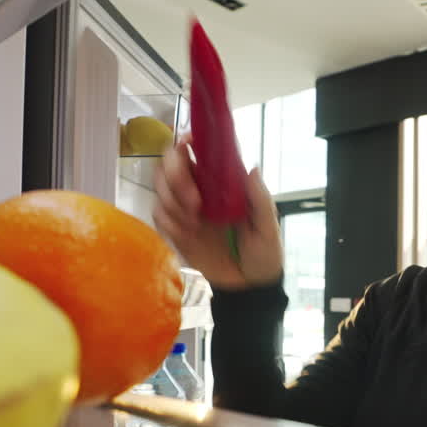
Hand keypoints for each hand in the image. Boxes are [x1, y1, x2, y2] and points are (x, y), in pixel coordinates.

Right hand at [153, 134, 282, 290]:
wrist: (248, 287)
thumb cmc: (263, 252)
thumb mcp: (268, 228)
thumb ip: (260, 200)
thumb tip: (252, 168)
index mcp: (224, 179)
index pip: (200, 147)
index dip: (187, 140)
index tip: (187, 146)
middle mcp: (202, 186)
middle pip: (170, 161)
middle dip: (176, 177)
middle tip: (195, 202)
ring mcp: (186, 206)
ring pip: (159, 186)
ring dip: (173, 203)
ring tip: (196, 225)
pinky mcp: (175, 227)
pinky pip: (158, 214)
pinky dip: (169, 223)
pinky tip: (188, 235)